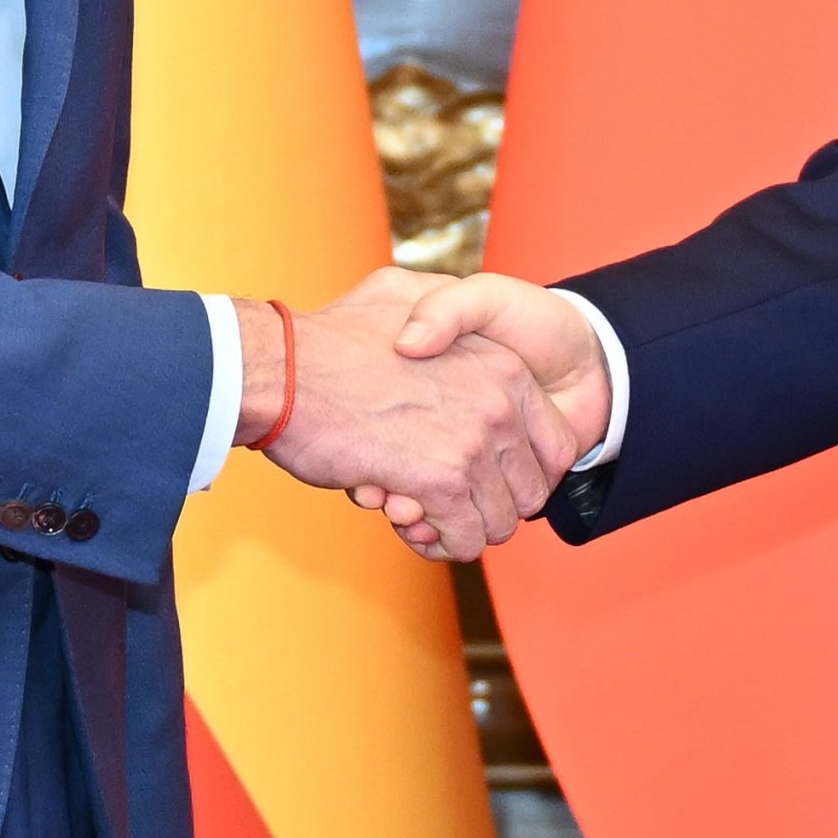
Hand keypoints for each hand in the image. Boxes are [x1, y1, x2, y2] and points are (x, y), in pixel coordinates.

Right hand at [242, 268, 577, 559]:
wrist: (280, 368)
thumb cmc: (332, 337)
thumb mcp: (404, 294)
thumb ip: (443, 311)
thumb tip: (444, 337)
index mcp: (504, 367)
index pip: (557, 445)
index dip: (521, 471)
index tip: (485, 476)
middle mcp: (500, 405)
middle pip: (530, 491)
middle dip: (492, 505)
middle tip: (447, 500)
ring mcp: (473, 445)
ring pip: (499, 523)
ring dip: (463, 529)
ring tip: (424, 513)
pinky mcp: (439, 483)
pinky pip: (462, 538)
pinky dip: (439, 543)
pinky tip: (410, 524)